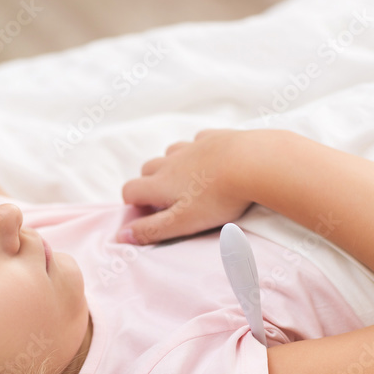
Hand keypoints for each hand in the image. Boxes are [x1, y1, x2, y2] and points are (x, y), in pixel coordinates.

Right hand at [117, 129, 255, 244]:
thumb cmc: (218, 198)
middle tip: (169, 202)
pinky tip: (213, 161)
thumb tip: (120, 236)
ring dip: (173, 166)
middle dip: (150, 184)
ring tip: (191, 182)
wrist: (254, 162)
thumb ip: (151, 230)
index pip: (130, 190)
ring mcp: (193, 146)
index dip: (133, 205)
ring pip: (171, 152)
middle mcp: (171, 161)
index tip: (147, 217)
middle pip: (147, 168)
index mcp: (160, 183)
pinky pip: (198, 141)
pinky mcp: (215, 137)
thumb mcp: (182, 223)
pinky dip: (199, 151)